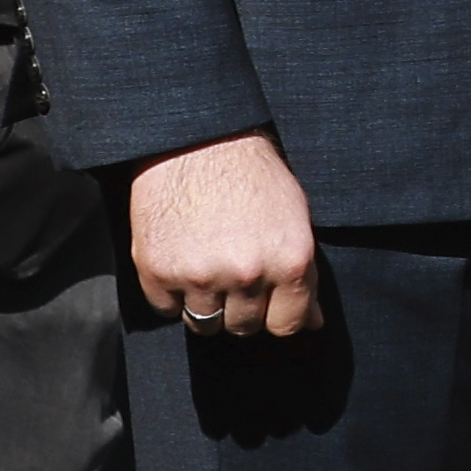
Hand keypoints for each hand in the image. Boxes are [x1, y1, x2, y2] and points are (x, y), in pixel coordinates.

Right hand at [126, 131, 323, 337]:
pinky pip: (166, 310)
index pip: (287, 325)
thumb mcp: (295, 219)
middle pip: (244, 327)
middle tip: (233, 278)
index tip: (268, 304)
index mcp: (290, 261)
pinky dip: (172, 295)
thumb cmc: (254, 176)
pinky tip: (180, 262)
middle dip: (241, 310)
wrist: (197, 143)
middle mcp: (248, 273)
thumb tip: (313, 323)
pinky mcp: (158, 272)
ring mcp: (200, 275)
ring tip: (206, 270)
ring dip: (206, 306)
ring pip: (204, 324)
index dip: (277, 316)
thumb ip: (304, 275)